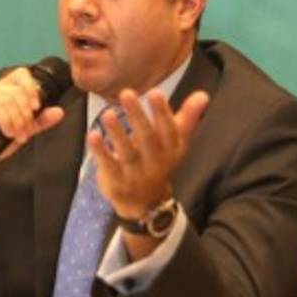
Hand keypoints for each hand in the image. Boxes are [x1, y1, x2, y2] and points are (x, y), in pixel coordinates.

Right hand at [0, 68, 63, 199]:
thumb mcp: (21, 131)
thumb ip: (39, 121)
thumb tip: (58, 111)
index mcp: (3, 89)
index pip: (21, 74)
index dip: (31, 88)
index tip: (35, 108)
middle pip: (17, 91)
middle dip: (26, 115)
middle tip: (24, 132)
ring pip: (8, 99)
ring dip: (17, 121)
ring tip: (16, 135)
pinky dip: (6, 121)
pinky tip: (6, 131)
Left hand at [90, 89, 208, 219]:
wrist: (146, 203)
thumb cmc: (159, 162)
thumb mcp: (175, 143)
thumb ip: (187, 118)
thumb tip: (203, 95)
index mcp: (170, 149)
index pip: (169, 130)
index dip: (162, 112)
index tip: (155, 92)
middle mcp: (155, 161)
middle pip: (147, 138)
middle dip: (137, 116)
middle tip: (126, 93)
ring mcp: (136, 173)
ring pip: (127, 152)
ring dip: (117, 132)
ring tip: (107, 113)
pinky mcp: (117, 181)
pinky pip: (108, 166)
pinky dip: (100, 152)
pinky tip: (92, 135)